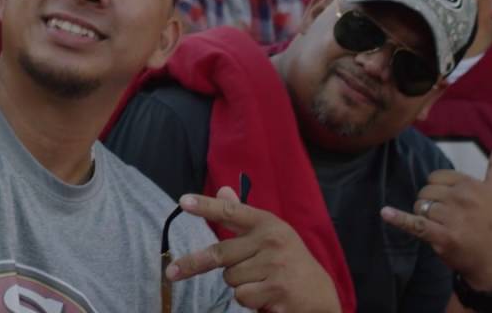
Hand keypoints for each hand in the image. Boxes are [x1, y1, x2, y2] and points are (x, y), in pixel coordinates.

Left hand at [168, 187, 339, 312]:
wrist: (320, 295)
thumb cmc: (290, 262)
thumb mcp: (271, 234)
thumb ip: (243, 216)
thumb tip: (223, 190)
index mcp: (267, 223)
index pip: (231, 211)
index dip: (206, 206)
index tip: (183, 201)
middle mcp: (271, 240)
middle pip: (219, 253)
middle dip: (194, 264)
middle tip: (171, 273)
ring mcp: (274, 265)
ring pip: (230, 278)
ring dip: (238, 285)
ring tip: (260, 282)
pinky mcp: (276, 289)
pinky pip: (242, 296)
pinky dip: (248, 300)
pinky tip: (266, 296)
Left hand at [381, 141, 491, 290]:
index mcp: (471, 184)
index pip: (435, 177)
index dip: (439, 191)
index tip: (454, 203)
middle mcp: (462, 198)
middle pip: (425, 191)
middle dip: (430, 204)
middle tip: (448, 218)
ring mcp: (452, 217)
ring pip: (419, 206)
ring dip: (424, 216)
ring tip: (442, 227)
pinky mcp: (442, 236)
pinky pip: (416, 224)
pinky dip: (399, 218)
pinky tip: (385, 213)